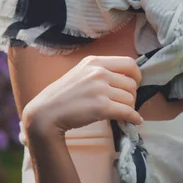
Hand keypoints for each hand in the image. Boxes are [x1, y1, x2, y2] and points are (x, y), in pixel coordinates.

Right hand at [22, 55, 143, 135]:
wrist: (46, 113)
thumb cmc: (63, 95)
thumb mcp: (81, 73)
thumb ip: (101, 71)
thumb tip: (126, 79)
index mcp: (95, 61)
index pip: (129, 63)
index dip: (136, 75)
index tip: (135, 83)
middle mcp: (99, 72)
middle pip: (131, 83)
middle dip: (132, 95)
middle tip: (125, 102)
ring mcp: (99, 89)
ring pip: (130, 98)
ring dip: (130, 107)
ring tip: (122, 112)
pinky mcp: (101, 107)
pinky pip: (127, 111)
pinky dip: (133, 117)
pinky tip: (135, 120)